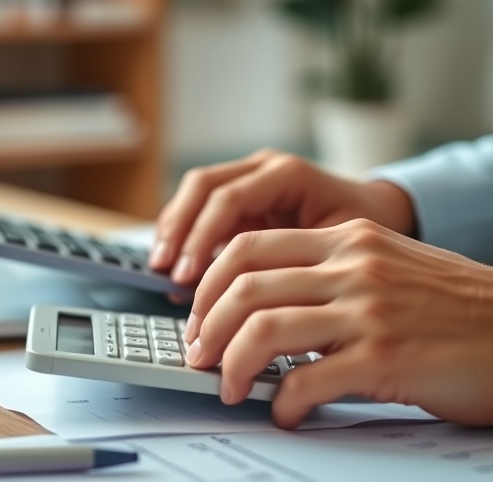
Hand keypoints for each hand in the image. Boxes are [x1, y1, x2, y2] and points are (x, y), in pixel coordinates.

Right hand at [149, 150, 415, 285]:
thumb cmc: (368, 239)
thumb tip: (246, 305)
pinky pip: (200, 209)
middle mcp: (264, 169)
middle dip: (178, 230)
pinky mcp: (241, 199)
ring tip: (160, 269)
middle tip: (165, 270)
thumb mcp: (336, 253)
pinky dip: (183, 235)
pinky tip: (174, 266)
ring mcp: (249, 179)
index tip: (188, 276)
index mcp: (288, 175)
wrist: (385, 218)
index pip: (228, 198)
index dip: (202, 238)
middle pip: (202, 187)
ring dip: (173, 230)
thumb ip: (292, 270)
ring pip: (194, 194)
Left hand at [183, 218, 492, 428]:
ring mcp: (368, 310)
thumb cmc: (455, 308)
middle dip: (207, 326)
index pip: (248, 247)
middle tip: (198, 356)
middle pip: (244, 286)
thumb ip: (327, 273)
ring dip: (232, 364)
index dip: (208, 285)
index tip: (197, 316)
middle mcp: (353, 266)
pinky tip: (285, 414)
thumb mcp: (387, 266)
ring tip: (229, 387)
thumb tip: (259, 306)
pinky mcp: (385, 356)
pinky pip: (309, 380)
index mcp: (347, 239)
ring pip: (264, 328)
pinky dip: (284, 402)